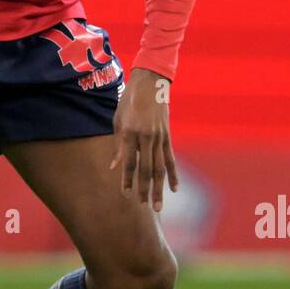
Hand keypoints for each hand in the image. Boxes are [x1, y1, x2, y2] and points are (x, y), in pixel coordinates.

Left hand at [110, 67, 178, 210]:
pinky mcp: (167, 136)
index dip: (127, 179)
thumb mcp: (118, 119)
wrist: (150, 82)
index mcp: (131, 132)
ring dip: (159, 188)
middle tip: (144, 207)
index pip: (129, 162)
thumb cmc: (129, 100)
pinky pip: (171, 159)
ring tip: (158, 206)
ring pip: (160, 168)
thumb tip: (114, 167)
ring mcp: (160, 137)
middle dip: (144, 189)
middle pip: (146, 169)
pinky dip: (173, 175)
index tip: (125, 193)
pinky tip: (175, 188)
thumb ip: (118, 145)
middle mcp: (147, 137)